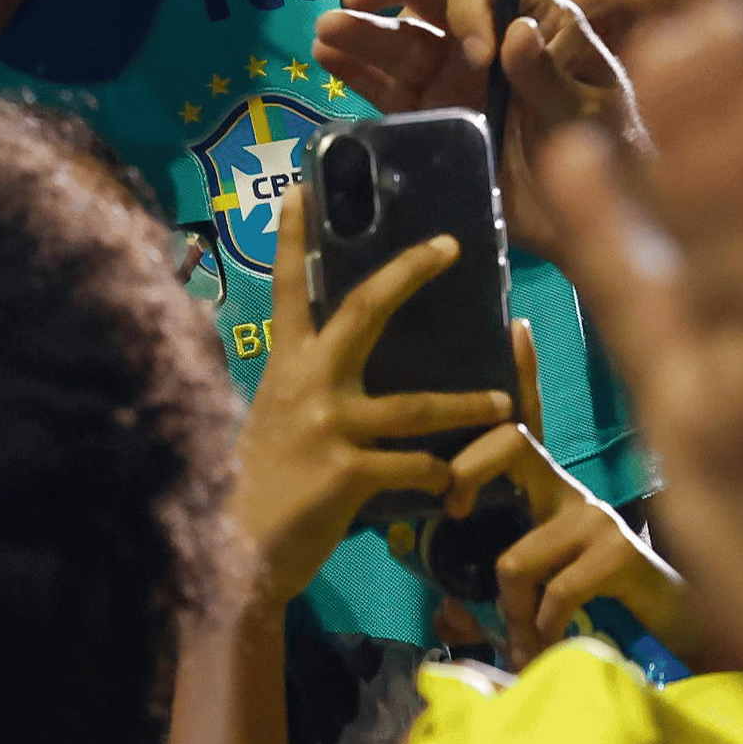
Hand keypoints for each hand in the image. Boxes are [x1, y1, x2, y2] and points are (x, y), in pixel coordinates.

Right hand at [230, 185, 513, 602]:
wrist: (239, 553)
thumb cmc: (260, 486)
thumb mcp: (274, 421)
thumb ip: (304, 389)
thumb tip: (334, 366)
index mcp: (283, 367)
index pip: (287, 290)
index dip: (291, 239)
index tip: (300, 190)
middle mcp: (303, 384)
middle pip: (363, 311)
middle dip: (409, 273)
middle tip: (449, 246)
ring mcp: (326, 426)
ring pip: (414, 405)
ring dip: (466, 405)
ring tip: (503, 404)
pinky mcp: (348, 472)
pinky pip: (415, 466)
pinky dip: (439, 477)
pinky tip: (450, 488)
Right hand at [315, 0, 643, 249]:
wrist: (593, 217)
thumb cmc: (611, 154)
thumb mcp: (591, 112)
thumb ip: (553, 74)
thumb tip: (516, 30)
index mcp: (537, 18)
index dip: (473, 4)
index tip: (479, 55)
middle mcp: (487, 35)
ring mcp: (453, 73)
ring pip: (402, 37)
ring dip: (363, 27)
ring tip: (327, 26)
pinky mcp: (428, 110)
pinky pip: (386, 85)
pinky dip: (355, 68)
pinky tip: (326, 53)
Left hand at [452, 321, 694, 663]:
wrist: (673, 631)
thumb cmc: (590, 603)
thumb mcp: (538, 581)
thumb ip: (498, 584)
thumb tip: (443, 617)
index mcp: (548, 486)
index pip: (528, 418)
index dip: (520, 370)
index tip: (514, 324)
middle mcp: (571, 488)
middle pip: (509, 444)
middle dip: (466, 468)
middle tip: (452, 509)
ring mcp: (597, 516)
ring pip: (516, 556)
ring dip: (512, 608)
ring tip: (524, 632)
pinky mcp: (619, 552)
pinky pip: (554, 589)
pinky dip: (542, 626)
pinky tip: (551, 638)